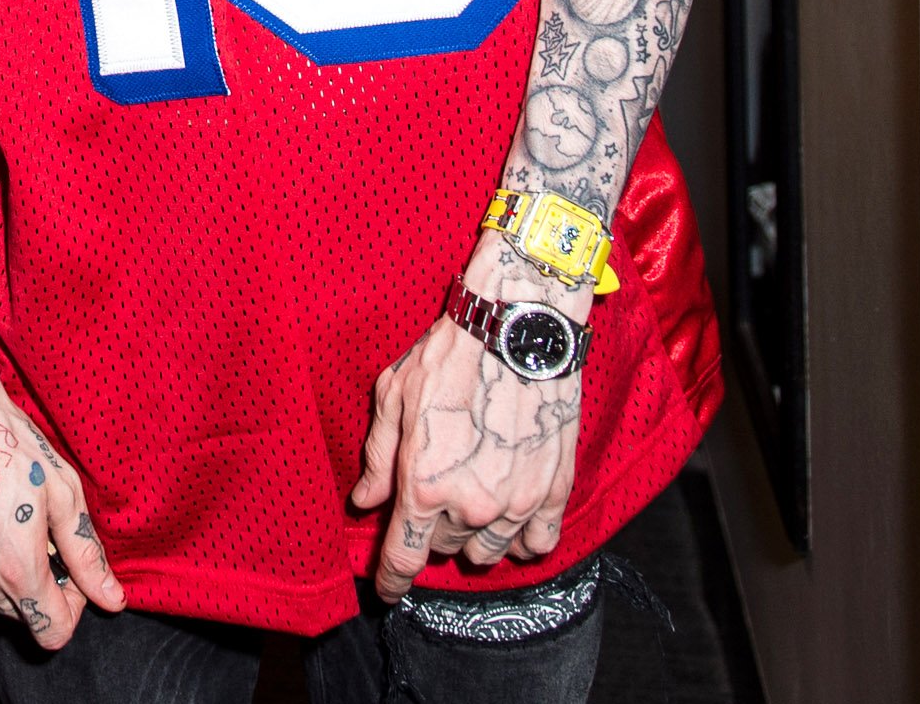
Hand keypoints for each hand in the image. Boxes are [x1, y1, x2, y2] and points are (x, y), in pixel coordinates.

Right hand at [0, 347, 124, 649]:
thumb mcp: (62, 492)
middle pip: (20, 614)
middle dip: (38, 583)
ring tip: (6, 514)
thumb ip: (87, 555)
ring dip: (3, 568)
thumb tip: (112, 600)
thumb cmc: (6, 441)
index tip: (70, 566)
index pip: (53, 633)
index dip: (73, 606)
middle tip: (39, 530)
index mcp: (14, 570)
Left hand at [349, 237, 586, 593]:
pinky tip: (510, 513)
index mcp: (424, 486)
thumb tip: (366, 502)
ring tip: (470, 498)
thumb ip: (378, 458)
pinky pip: (538, 543)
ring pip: (489, 552)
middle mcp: (470, 506)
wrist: (517, 328)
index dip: (392, 582)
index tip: (388, 590)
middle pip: (444, 550)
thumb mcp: (394, 397)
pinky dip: (522, 537)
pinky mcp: (553, 493)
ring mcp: (516, 504)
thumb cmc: (449, 356)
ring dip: (474, 535)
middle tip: (433, 492)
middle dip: (432, 530)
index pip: (403, 560)